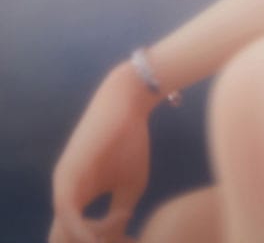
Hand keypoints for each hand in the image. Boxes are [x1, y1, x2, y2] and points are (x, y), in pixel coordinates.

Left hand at [49, 63, 155, 242]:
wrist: (127, 104)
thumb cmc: (129, 142)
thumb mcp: (128, 189)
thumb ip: (117, 218)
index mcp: (78, 201)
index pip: (76, 239)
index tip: (130, 242)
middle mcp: (65, 197)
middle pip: (64, 240)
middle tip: (122, 242)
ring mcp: (63, 186)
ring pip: (64, 233)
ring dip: (89, 241)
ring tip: (118, 238)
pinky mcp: (65, 175)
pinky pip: (66, 214)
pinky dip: (83, 231)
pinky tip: (105, 232)